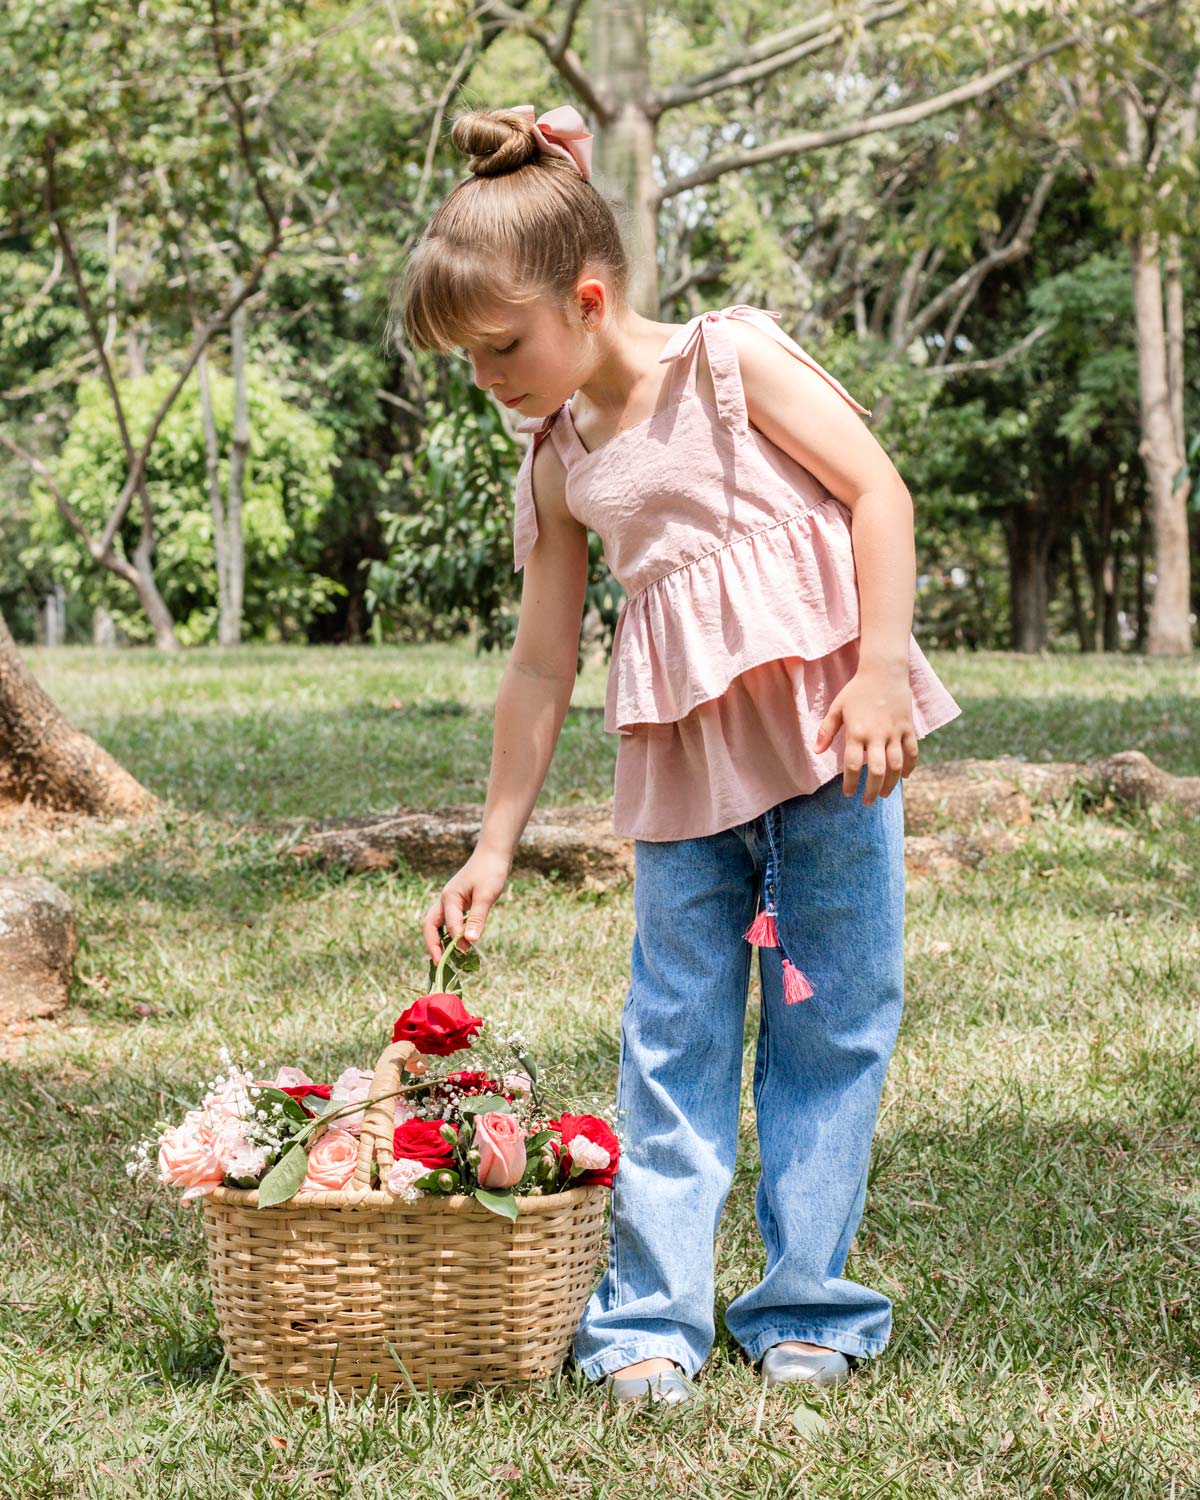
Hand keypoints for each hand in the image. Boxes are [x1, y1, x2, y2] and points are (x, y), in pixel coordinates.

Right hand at [422, 845, 512, 963]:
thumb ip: (476, 919)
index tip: (465, 954)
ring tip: (446, 957)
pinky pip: (448, 921)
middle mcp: (445, 900)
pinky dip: (450, 933)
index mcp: (449, 897)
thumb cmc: (490, 872)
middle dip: (432, 945)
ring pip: (437, 924)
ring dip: (440, 940)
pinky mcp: (458, 901)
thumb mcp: (486, 896)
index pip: (447, 925)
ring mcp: (450, 900)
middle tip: (440, 964)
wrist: (494, 853)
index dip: (454, 941)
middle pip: (430, 926)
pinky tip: (459, 941)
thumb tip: (469, 942)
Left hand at [813, 662, 918, 803]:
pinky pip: (912, 752)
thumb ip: (826, 730)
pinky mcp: (908, 728)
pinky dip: (909, 767)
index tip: (849, 794)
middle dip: (871, 790)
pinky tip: (903, 777)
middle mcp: (877, 735)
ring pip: (895, 765)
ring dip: (890, 784)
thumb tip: (816, 751)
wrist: (884, 671)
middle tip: (867, 802)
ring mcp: (895, 732)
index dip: (850, 783)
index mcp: (857, 732)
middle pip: (876, 771)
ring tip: (884, 795)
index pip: (853, 765)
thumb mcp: (837, 708)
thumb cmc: (857, 690)